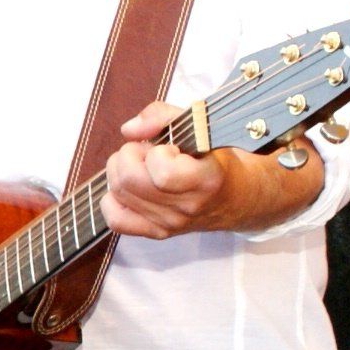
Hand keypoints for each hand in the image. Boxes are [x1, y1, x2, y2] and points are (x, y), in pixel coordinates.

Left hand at [102, 101, 248, 237]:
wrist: (235, 198)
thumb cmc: (216, 159)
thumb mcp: (200, 125)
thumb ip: (162, 116)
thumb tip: (128, 129)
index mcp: (206, 180)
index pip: (163, 173)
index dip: (157, 152)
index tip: (170, 148)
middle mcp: (187, 208)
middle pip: (129, 180)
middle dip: (129, 154)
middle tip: (147, 151)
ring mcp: (170, 224)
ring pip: (118, 194)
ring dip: (120, 171)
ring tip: (141, 166)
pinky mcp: (156, 233)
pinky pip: (115, 219)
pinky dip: (113, 199)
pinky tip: (130, 188)